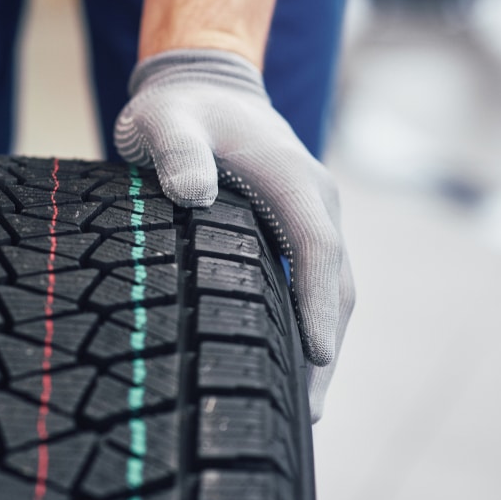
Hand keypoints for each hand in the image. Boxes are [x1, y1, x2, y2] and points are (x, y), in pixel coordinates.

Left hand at [114, 49, 353, 420]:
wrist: (203, 86)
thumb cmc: (180, 108)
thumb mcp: (165, 119)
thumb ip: (177, 150)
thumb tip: (193, 194)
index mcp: (293, 178)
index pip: (317, 247)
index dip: (318, 304)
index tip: (318, 357)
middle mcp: (313, 200)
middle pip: (336, 282)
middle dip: (327, 347)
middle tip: (309, 412)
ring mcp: (308, 216)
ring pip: (329, 288)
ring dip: (321, 343)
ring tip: (302, 407)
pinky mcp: (293, 228)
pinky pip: (310, 281)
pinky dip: (306, 322)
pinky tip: (285, 361)